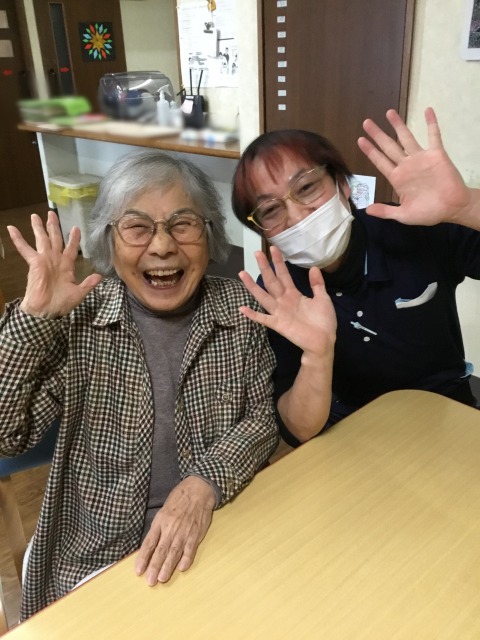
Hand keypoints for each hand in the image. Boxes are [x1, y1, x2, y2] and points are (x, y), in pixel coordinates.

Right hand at [7, 211, 101, 318]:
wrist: (47, 310)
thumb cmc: (61, 303)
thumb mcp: (79, 293)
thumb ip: (88, 283)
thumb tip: (100, 276)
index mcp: (67, 266)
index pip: (71, 248)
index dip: (74, 239)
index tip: (76, 228)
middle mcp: (55, 260)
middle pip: (55, 238)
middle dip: (54, 226)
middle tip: (52, 213)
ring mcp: (44, 260)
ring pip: (42, 239)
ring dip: (39, 227)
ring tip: (35, 215)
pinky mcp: (34, 262)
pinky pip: (25, 248)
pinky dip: (18, 239)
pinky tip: (12, 228)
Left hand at [135, 476, 215, 585]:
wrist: (198, 490)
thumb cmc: (179, 500)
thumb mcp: (163, 511)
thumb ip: (158, 528)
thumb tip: (151, 546)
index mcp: (160, 522)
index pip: (149, 543)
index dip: (143, 557)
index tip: (138, 571)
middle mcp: (170, 528)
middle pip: (161, 550)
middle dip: (154, 566)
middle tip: (150, 581)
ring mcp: (184, 531)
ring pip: (174, 552)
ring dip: (168, 566)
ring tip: (162, 578)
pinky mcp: (196, 533)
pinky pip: (190, 548)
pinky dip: (186, 558)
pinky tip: (182, 568)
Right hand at [238, 246, 336, 358]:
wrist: (324, 342)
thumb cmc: (323, 322)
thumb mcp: (323, 299)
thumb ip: (317, 284)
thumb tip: (313, 267)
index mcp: (294, 294)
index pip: (284, 275)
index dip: (278, 262)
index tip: (272, 248)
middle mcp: (284, 301)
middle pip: (271, 281)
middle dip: (264, 267)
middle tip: (256, 252)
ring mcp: (279, 312)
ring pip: (263, 296)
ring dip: (252, 286)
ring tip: (242, 274)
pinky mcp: (279, 324)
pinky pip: (264, 319)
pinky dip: (253, 315)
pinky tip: (242, 309)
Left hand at [357, 107, 472, 225]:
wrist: (452, 208)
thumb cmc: (428, 212)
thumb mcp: (403, 215)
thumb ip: (385, 211)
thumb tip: (366, 210)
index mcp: (397, 178)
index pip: (380, 161)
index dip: (370, 151)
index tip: (360, 140)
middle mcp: (406, 165)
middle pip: (389, 146)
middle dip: (377, 135)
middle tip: (366, 122)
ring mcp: (420, 158)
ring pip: (406, 138)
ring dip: (398, 125)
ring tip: (388, 112)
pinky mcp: (436, 154)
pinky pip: (433, 135)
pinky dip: (431, 123)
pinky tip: (428, 110)